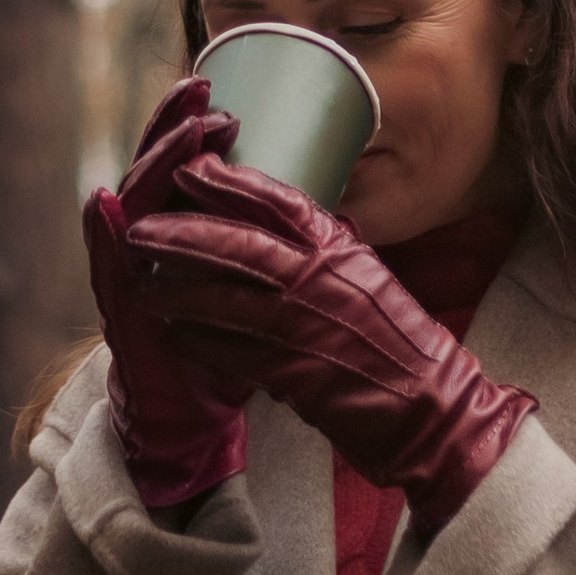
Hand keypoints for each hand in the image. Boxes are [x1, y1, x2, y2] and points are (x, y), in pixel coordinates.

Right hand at [84, 78, 250, 511]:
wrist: (191, 411)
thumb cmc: (226, 341)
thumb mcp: (252, 282)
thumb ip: (264, 241)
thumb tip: (313, 200)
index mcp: (180, 228)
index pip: (182, 164)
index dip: (193, 126)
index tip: (220, 88)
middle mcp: (146, 242)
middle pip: (154, 170)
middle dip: (172, 126)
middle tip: (199, 87)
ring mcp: (128, 272)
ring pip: (132, 204)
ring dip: (153, 163)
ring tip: (181, 129)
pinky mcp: (119, 311)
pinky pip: (105, 265)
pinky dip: (100, 232)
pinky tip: (102, 200)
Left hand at [124, 150, 535, 533]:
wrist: (435, 409)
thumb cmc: (398, 341)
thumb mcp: (363, 274)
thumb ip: (321, 247)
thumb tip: (279, 217)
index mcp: (339, 248)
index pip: (276, 200)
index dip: (228, 181)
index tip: (189, 166)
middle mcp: (321, 279)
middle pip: (237, 245)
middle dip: (182, 233)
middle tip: (139, 228)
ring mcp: (306, 327)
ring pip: (224, 299)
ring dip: (176, 291)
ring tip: (141, 285)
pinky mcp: (295, 374)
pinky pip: (231, 351)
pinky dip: (196, 342)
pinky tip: (170, 334)